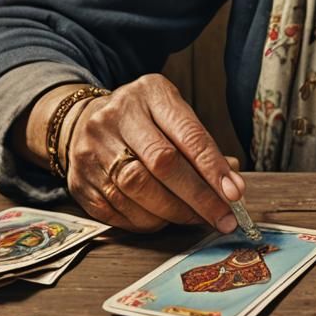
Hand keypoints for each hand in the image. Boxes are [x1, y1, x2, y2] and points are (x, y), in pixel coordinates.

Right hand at [65, 73, 245, 232]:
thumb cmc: (141, 121)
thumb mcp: (172, 115)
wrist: (82, 121)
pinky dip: (146, 222)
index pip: (187, 134)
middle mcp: (117, 117)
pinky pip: (117, 211)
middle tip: (223, 217)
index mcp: (150, 93)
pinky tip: (163, 220)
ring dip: (173, 213)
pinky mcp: (80, 181)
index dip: (213, 168)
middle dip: (198, 197)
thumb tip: (232, 185)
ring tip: (195, 218)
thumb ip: (200, 146)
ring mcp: (94, 148)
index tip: (235, 192)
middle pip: (162, 164)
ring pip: (137, 190)